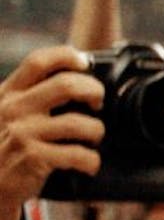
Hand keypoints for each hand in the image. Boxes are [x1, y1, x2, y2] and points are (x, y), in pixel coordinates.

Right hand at [0, 47, 105, 219]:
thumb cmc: (7, 149)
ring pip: (80, 122)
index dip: (66, 56)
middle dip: (94, 91)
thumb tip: (79, 80)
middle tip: (98, 103)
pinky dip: (92, 160)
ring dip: (96, 131)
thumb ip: (32, 98)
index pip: (38, 62)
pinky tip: (89, 164)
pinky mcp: (33, 158)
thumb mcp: (8, 115)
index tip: (84, 62)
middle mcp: (13, 109)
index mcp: (8, 94)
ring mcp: (23, 133)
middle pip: (66, 85)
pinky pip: (79, 154)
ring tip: (93, 139)